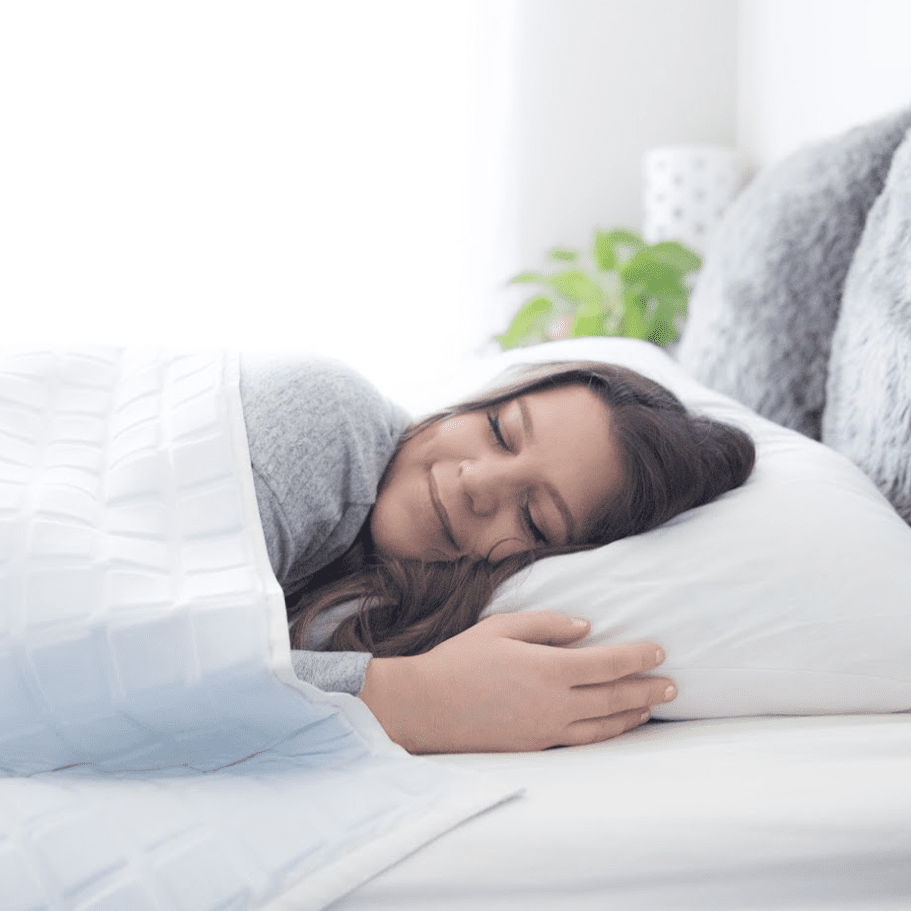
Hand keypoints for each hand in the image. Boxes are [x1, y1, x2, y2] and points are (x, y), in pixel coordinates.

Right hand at [358, 611, 674, 753]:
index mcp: (547, 668)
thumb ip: (548, 625)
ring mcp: (546, 730)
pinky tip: (616, 727)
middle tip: (673, 685)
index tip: (659, 651)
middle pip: (613, 697)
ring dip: (633, 714)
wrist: (426, 707)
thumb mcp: (502, 627)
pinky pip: (582, 742)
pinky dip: (607, 734)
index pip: (607, 663)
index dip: (637, 657)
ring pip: (603, 725)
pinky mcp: (535, 747)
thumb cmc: (460, 660)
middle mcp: (554, 703)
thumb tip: (587, 628)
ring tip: (653, 706)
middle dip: (647, 689)